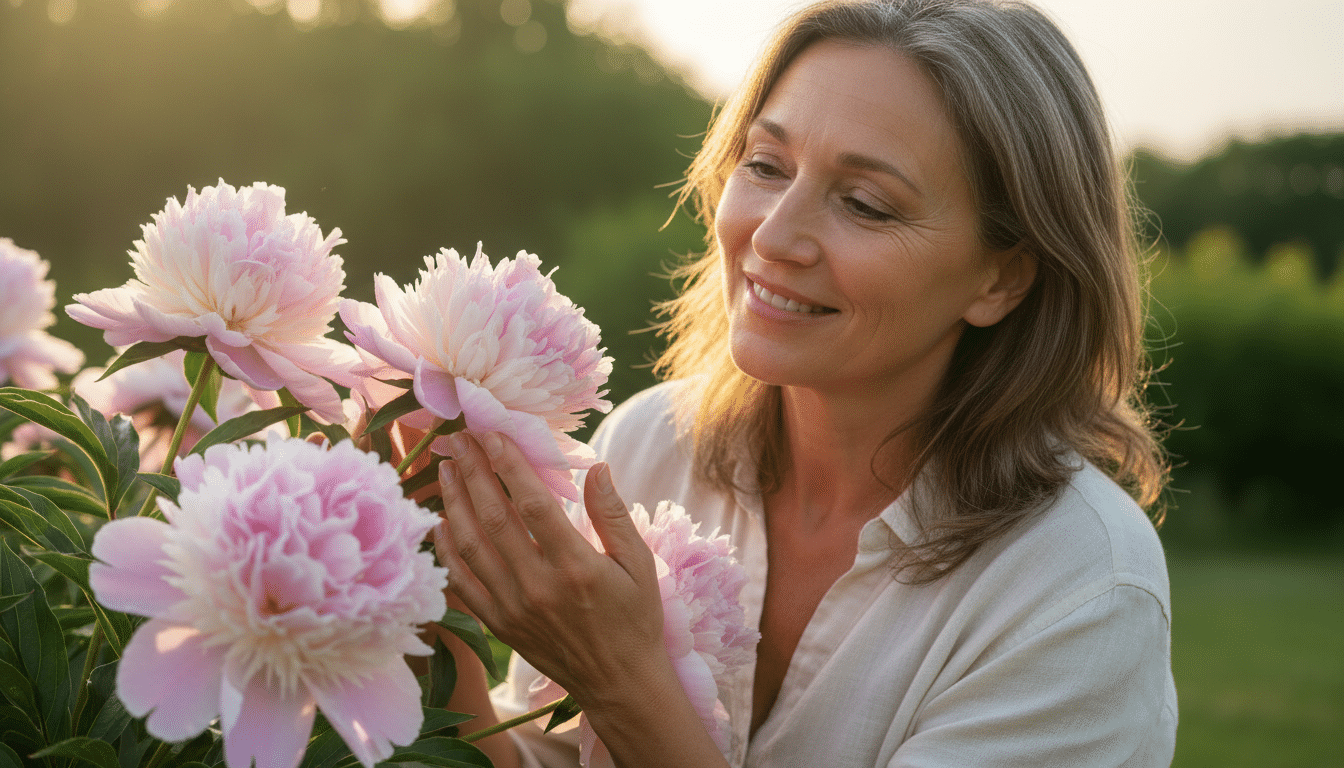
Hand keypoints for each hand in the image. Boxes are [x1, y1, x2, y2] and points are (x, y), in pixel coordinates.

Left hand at [434, 431, 667, 712]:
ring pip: (471, 545)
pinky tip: (440, 522)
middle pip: (493, 516)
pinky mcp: (499, 625)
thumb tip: (597, 467)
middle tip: (457, 439)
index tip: (492, 433)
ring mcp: (513, 607)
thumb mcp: (639, 563)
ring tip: (446, 469)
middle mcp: (538, 586)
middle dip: (473, 472)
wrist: (618, 683)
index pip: (532, 502)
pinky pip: (462, 582)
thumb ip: (613, 514)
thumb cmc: (635, 618)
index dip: (509, 463)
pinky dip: (447, 550)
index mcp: (575, 566)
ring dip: (454, 503)